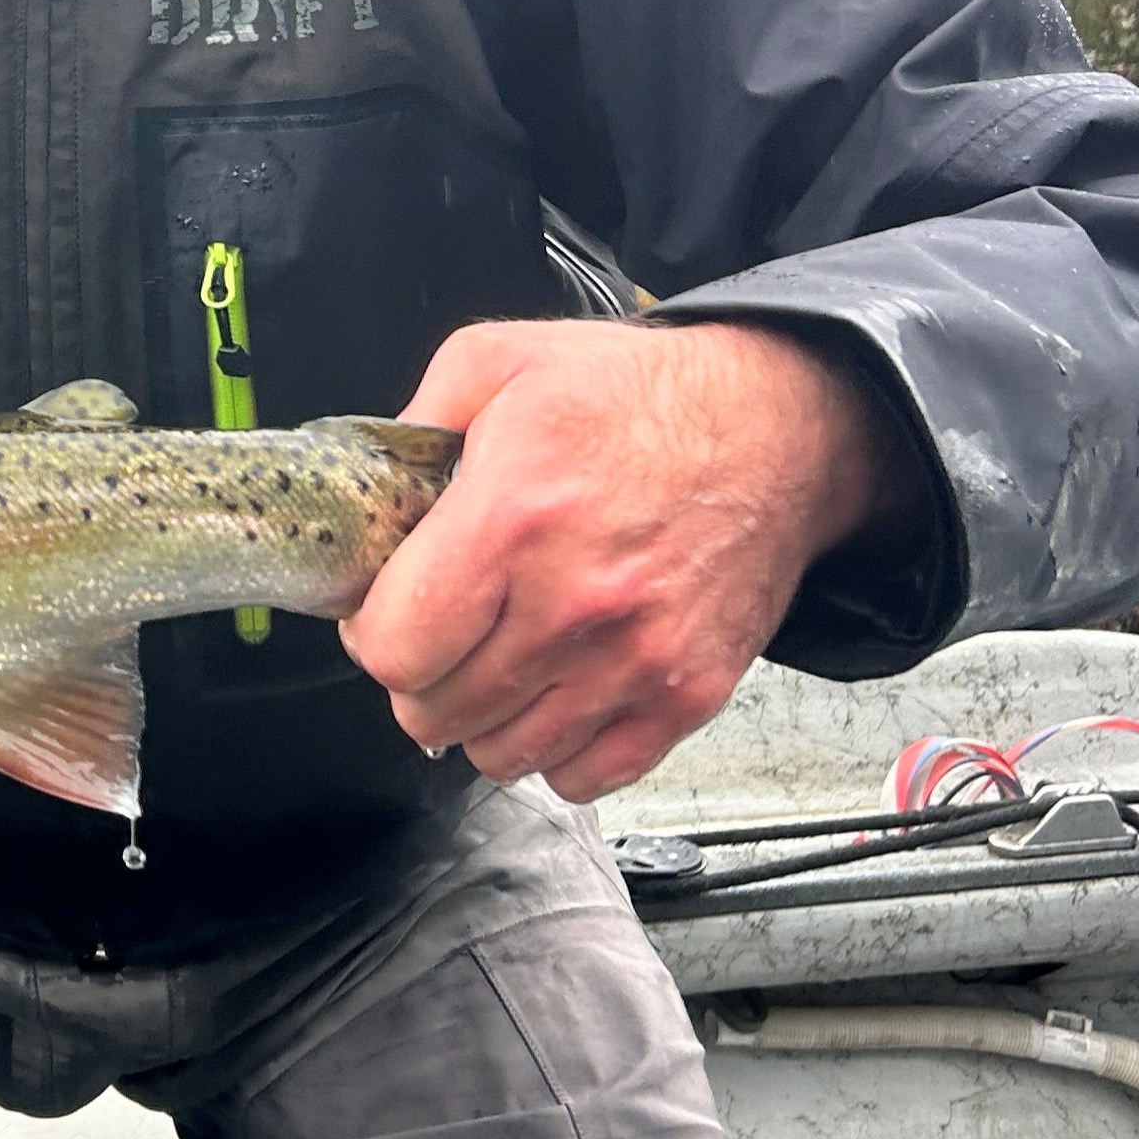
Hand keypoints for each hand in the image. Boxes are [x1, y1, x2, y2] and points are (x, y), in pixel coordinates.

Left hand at [337, 320, 913, 802]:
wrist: (776, 430)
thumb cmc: (636, 395)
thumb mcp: (500, 360)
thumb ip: (411, 424)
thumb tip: (362, 491)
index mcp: (513, 518)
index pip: (395, 648)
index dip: (373, 634)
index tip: (386, 611)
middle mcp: (573, 604)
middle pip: (436, 712)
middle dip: (420, 676)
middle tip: (442, 633)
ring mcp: (635, 660)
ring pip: (501, 755)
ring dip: (481, 717)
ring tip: (499, 659)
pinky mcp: (685, 697)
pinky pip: (582, 777)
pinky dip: (554, 750)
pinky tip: (554, 691)